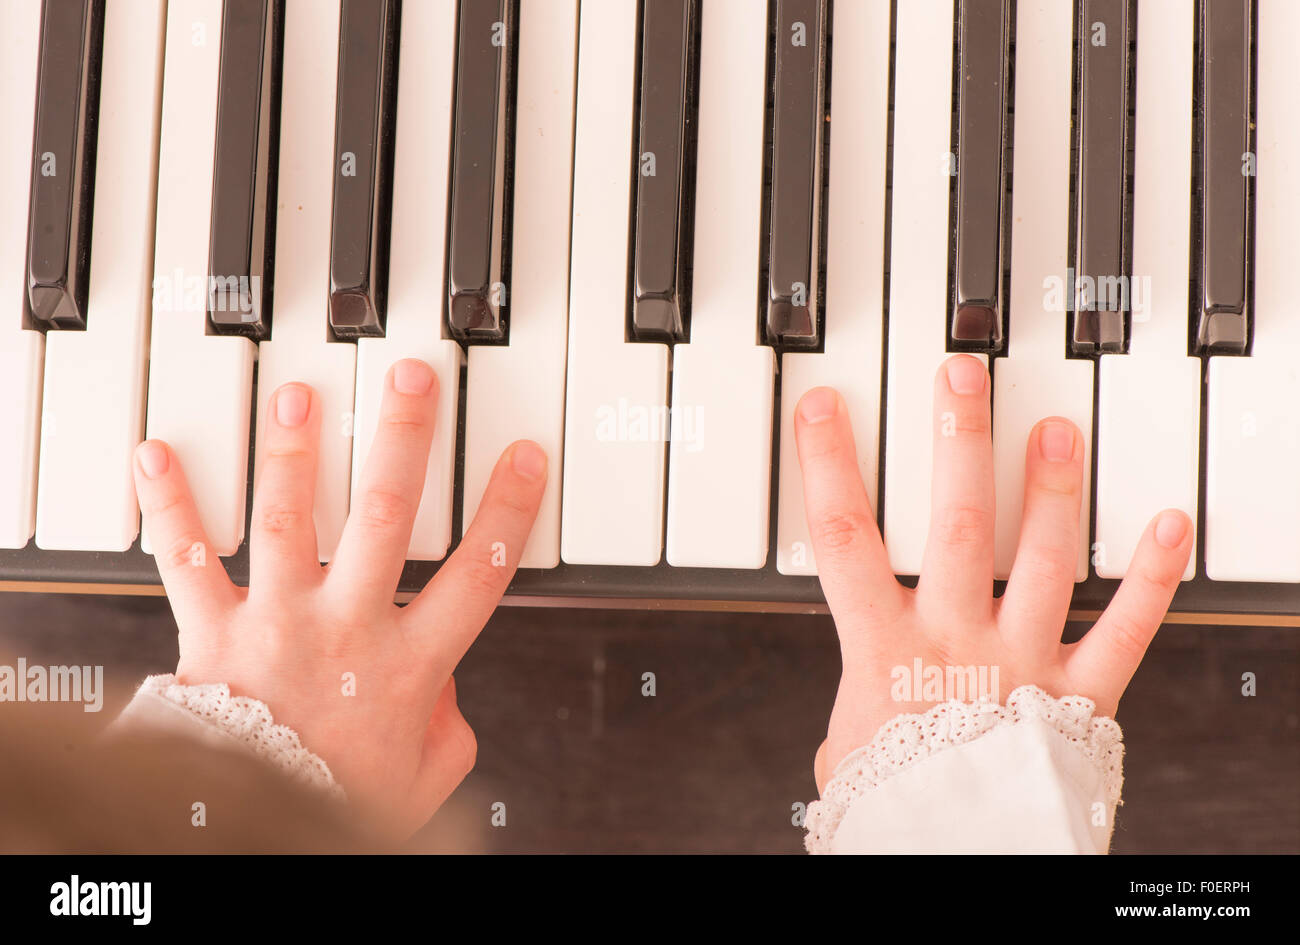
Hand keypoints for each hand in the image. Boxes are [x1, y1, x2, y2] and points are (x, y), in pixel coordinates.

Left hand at [133, 358, 545, 837]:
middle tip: (412, 380)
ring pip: (289, 521)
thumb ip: (448, 729)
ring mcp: (279, 621)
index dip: (506, 509)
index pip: (476, 572)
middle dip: (402, 441)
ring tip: (300, 396)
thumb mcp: (424, 778)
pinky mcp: (214, 630)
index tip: (522, 455)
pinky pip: (187, 561)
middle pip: (384, 518)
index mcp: (409, 663)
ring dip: (293, 452)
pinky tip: (157, 456)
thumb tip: (445, 692)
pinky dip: (169, 506)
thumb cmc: (334, 804)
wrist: (246, 832)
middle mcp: (347, 628)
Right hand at [794, 355, 1191, 791]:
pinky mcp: (1082, 696)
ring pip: (1046, 559)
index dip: (830, 466)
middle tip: (962, 377)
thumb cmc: (899, 812)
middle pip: (956, 522)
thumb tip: (849, 713)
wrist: (963, 863)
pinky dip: (1155, 577)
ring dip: (1054, 488)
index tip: (828, 407)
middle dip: (957, 439)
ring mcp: (1024, 663)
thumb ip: (852, 713)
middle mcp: (956, 642)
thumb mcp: (845, 755)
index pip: (845, 540)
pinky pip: (1126, 629)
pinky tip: (1170, 525)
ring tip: (1056, 429)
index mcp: (883, 652)